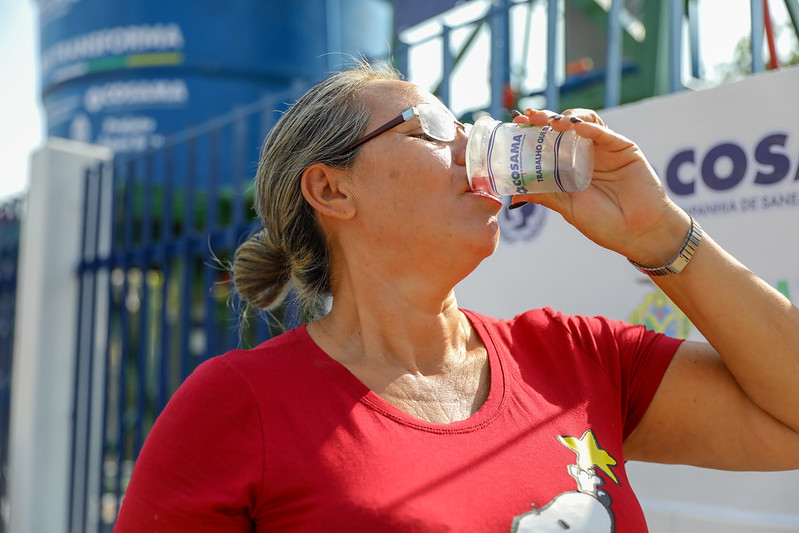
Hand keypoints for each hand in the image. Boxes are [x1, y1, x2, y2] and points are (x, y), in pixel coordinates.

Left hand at [511, 108, 689, 266]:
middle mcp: (586, 155)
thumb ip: (546, 195)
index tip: (518, 124)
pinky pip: (606, 134)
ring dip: (566, 119)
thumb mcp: (568, 208)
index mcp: (570, 168)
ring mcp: (605, 150)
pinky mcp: (625, 149)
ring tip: (552, 123)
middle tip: (529, 117)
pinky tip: (577, 126)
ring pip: (584, 123)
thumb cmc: (604, 223)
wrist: (639, 234)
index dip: (533, 132)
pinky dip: (591, 128)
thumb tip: (515, 191)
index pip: (548, 143)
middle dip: (545, 120)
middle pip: (563, 129)